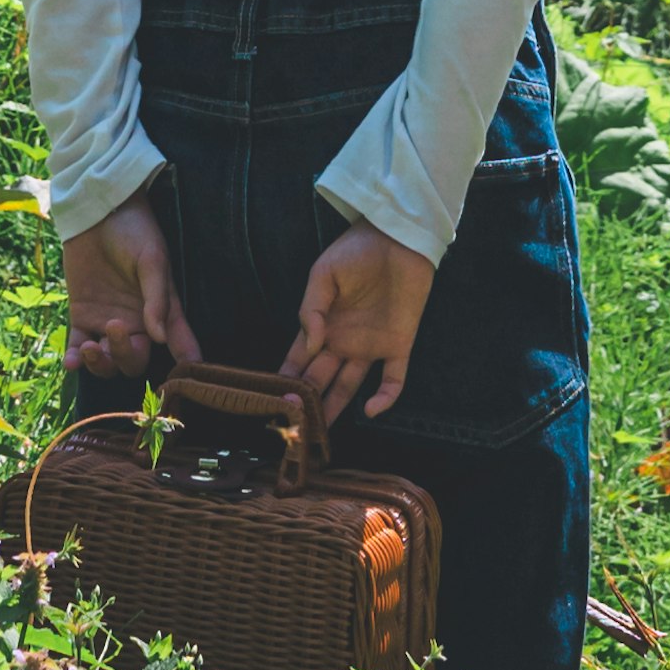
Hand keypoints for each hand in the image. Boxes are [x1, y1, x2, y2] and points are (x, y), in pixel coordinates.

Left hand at [59, 197, 193, 383]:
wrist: (98, 210)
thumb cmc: (133, 230)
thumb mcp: (151, 260)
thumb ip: (156, 299)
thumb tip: (160, 338)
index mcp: (159, 310)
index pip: (176, 341)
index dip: (183, 361)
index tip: (186, 373)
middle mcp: (135, 322)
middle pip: (133, 360)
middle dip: (124, 355)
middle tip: (114, 328)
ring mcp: (105, 322)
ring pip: (106, 362)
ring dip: (100, 364)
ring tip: (89, 348)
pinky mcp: (81, 317)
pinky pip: (77, 348)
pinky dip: (74, 360)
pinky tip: (71, 361)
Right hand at [284, 219, 434, 423]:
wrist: (398, 236)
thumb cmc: (357, 249)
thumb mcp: (323, 273)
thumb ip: (312, 308)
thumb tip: (309, 346)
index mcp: (323, 325)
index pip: (299, 360)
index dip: (287, 380)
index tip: (271, 403)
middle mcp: (343, 341)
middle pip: (321, 380)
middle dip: (307, 402)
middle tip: (293, 428)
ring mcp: (371, 346)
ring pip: (350, 387)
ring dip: (337, 408)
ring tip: (322, 433)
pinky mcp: (399, 344)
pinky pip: (393, 379)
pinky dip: (385, 397)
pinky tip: (371, 409)